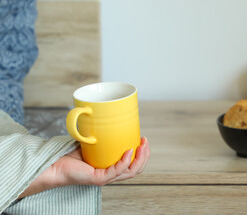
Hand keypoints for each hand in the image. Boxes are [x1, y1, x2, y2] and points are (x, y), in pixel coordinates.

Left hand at [19, 137, 149, 197]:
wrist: (55, 165)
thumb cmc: (71, 155)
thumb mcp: (92, 141)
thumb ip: (101, 132)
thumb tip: (104, 112)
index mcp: (113, 167)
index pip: (134, 164)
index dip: (143, 153)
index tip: (143, 139)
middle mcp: (112, 173)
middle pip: (136, 168)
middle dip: (145, 155)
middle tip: (145, 141)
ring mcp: (106, 177)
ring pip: (131, 171)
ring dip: (140, 158)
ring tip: (141, 145)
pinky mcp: (99, 179)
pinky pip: (116, 171)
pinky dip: (125, 161)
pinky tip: (129, 151)